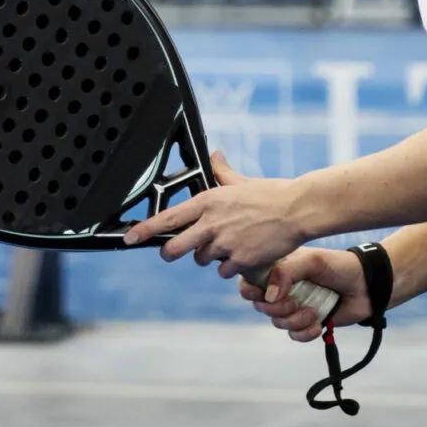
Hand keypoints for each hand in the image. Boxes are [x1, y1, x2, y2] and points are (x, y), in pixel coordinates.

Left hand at [121, 149, 309, 278]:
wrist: (296, 210)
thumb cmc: (271, 194)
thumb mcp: (240, 181)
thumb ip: (222, 171)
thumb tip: (215, 155)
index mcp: (208, 201)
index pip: (169, 218)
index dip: (145, 229)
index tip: (130, 237)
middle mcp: (211, 223)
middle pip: (175, 248)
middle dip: (170, 252)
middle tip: (172, 252)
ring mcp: (225, 244)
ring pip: (202, 260)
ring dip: (210, 256)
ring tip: (229, 243)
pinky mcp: (240, 260)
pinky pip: (224, 271)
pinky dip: (230, 267)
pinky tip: (243, 254)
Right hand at [240, 248, 373, 342]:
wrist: (367, 286)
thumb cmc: (340, 266)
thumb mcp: (312, 261)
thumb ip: (286, 273)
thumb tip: (267, 297)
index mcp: (279, 268)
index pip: (249, 280)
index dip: (249, 290)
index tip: (263, 293)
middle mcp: (283, 288)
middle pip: (261, 305)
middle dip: (277, 308)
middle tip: (295, 302)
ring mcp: (294, 306)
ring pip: (277, 322)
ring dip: (294, 321)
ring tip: (313, 312)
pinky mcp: (307, 323)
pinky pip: (294, 336)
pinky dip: (305, 333)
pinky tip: (319, 325)